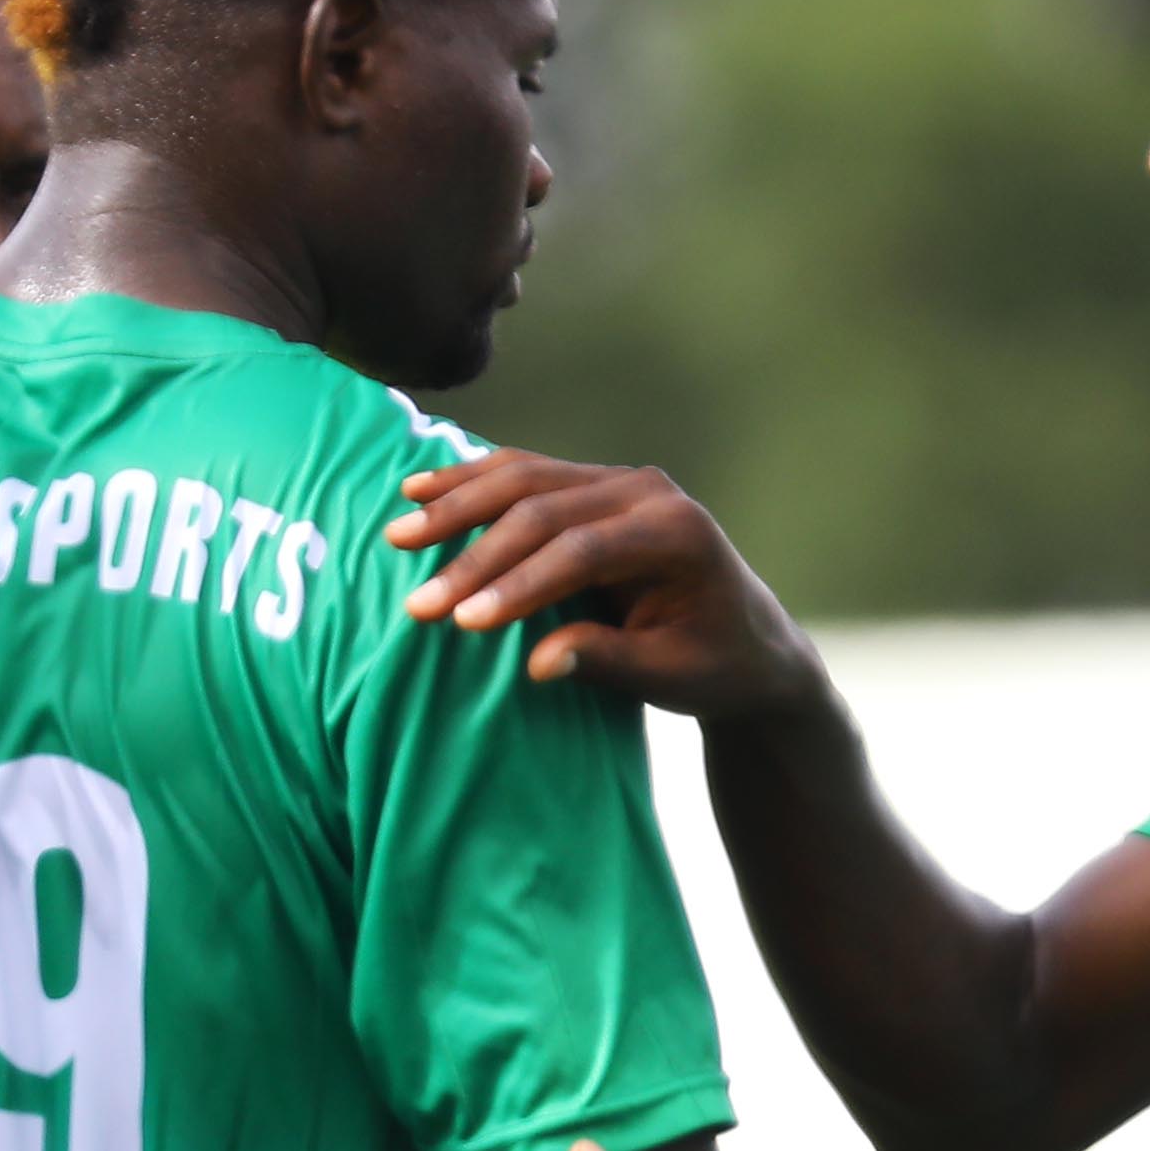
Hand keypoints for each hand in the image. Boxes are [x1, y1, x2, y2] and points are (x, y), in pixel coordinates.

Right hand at [385, 450, 825, 723]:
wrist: (752, 641)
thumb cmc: (714, 666)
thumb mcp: (671, 677)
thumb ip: (610, 662)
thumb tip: (538, 663)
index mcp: (676, 533)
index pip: (581, 550)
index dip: (518, 585)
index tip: (462, 623)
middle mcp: (648, 492)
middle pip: (544, 508)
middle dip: (473, 553)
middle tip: (417, 599)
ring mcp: (621, 480)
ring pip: (526, 478)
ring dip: (457, 503)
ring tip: (397, 531)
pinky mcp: (596, 484)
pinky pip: (527, 473)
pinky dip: (473, 481)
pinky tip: (422, 488)